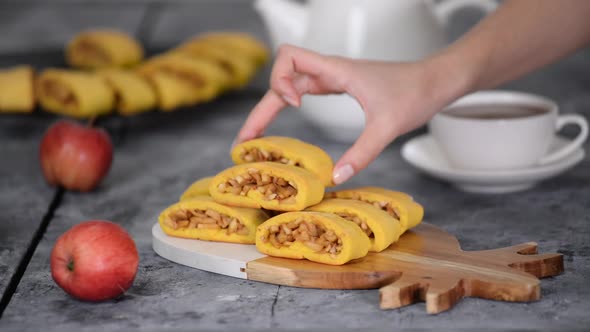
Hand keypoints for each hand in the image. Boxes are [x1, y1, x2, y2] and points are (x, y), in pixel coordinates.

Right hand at [236, 45, 456, 183]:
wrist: (436, 80)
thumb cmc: (416, 93)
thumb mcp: (388, 126)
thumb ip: (363, 151)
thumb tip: (335, 177)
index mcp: (337, 70)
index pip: (289, 56)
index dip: (280, 79)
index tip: (296, 106)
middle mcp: (330, 71)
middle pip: (281, 78)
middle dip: (261, 108)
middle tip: (246, 141)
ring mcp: (333, 78)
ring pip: (289, 85)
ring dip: (270, 108)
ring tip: (255, 139)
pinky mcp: (339, 86)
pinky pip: (304, 91)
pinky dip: (289, 105)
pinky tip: (286, 124)